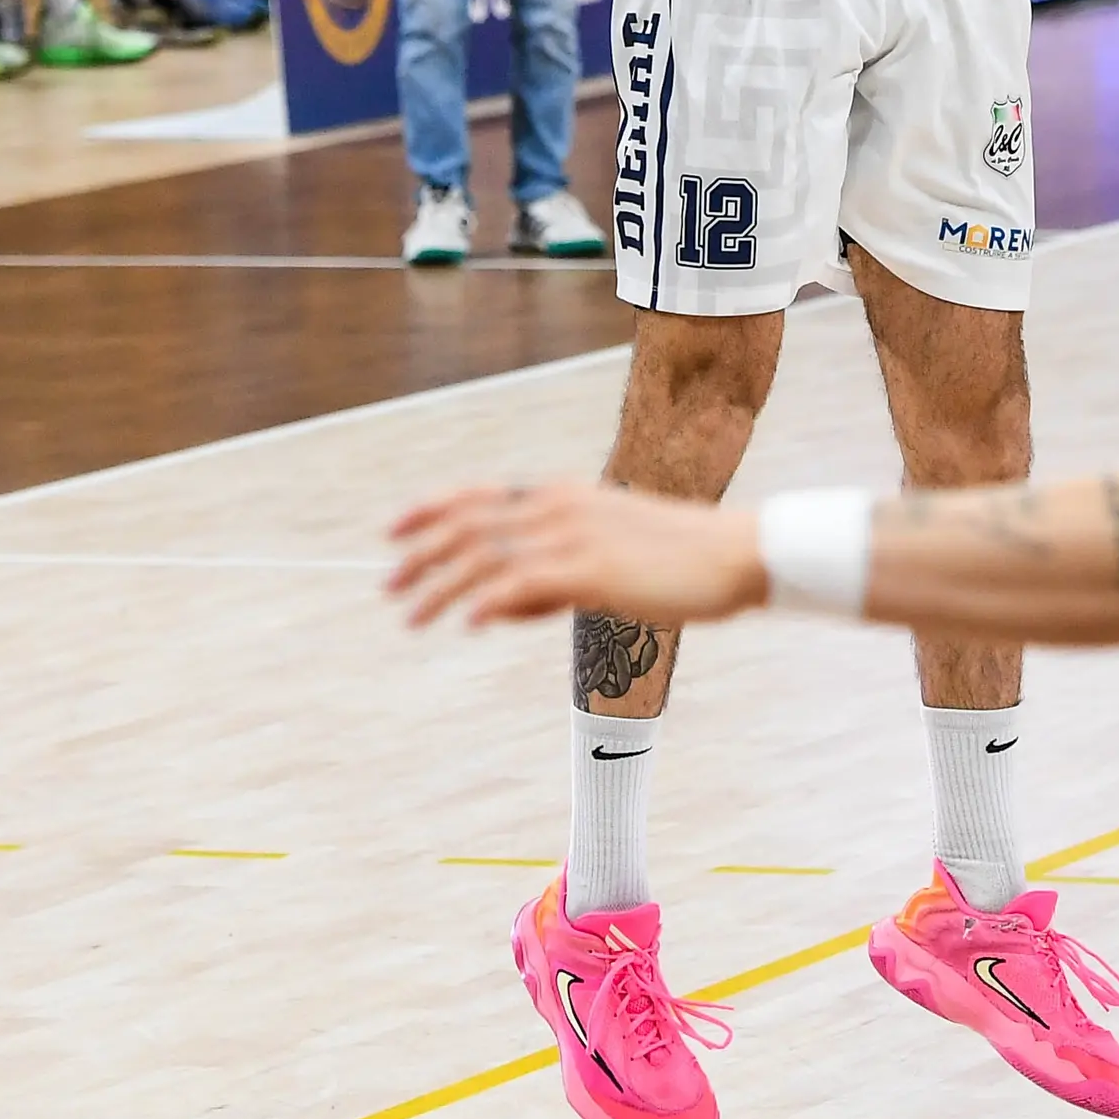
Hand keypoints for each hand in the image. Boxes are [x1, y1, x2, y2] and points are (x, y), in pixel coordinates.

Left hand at [389, 479, 768, 632]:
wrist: (731, 555)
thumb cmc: (673, 562)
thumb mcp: (604, 560)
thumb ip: (550, 577)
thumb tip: (496, 607)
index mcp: (561, 494)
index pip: (478, 494)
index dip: (430, 509)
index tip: (394, 531)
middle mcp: (558, 505)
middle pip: (468, 523)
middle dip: (421, 554)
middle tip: (388, 586)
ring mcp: (573, 535)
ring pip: (484, 556)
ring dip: (440, 586)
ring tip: (412, 616)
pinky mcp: (590, 570)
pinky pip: (521, 583)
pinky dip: (487, 602)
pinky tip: (470, 624)